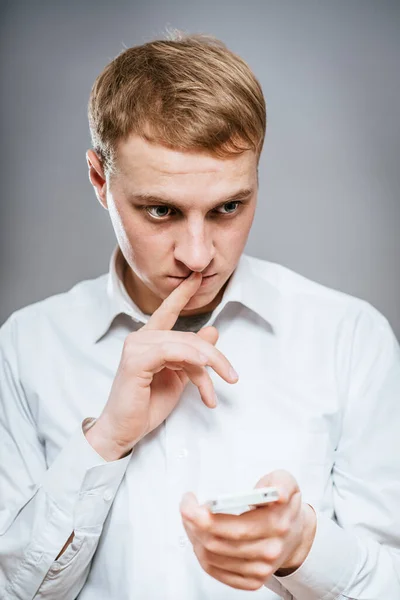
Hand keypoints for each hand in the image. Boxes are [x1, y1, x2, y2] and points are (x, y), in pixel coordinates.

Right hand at [86, 271, 238, 459]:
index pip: (168, 310)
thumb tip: (213, 330)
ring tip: (211, 394)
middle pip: (190, 337)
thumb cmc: (146, 405)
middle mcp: (142, 338)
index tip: (197, 275)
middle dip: (215, 359)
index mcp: (151, 340)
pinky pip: (171, 353)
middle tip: (231, 378)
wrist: (124, 431)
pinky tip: (202, 373)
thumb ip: (194, 356)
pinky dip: (190, 361)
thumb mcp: (180, 378)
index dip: (183, 293)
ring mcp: (137, 346)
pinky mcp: (136, 360)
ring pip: (185, 346)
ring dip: (206, 370)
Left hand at [180, 470, 315, 590]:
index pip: (234, 527)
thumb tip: (277, 494)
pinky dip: (201, 553)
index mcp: (276, 524)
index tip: (190, 503)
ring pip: (211, 557)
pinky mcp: (252, 580)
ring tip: (191, 519)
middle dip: (193, 523)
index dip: (204, 517)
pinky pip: (215, 571)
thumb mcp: (286, 481)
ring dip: (194, 536)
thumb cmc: (283, 505)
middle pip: (217, 542)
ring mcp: (260, 569)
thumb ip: (281, 482)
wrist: (296, 533)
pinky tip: (200, 538)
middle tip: (187, 506)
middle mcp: (268, 550)